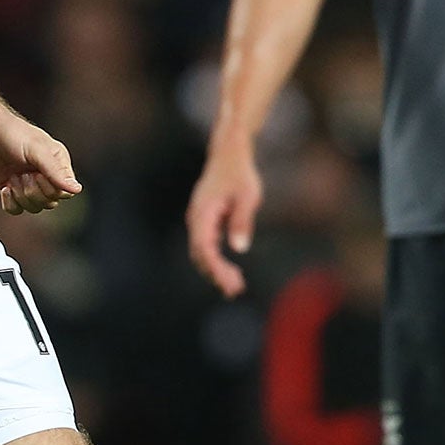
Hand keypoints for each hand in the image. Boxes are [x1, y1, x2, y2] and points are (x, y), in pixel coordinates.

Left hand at [0, 111, 80, 214]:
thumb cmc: (11, 133)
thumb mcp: (36, 151)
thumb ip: (56, 172)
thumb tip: (77, 189)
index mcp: (57, 163)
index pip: (64, 192)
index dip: (49, 189)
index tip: (36, 174)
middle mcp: (44, 174)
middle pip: (49, 202)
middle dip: (32, 191)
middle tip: (21, 173)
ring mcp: (27, 183)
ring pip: (34, 208)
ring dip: (20, 195)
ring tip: (12, 176)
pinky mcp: (10, 189)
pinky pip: (16, 210)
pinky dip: (9, 202)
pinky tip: (4, 186)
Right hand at [186, 144, 261, 298]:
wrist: (228, 155)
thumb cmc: (240, 174)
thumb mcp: (248, 195)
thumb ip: (242, 220)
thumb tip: (239, 248)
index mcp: (203, 211)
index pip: (203, 246)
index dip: (214, 267)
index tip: (229, 283)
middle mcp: (196, 219)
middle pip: (200, 254)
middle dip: (216, 274)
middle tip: (236, 289)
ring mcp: (198, 221)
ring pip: (201, 253)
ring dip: (216, 271)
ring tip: (236, 286)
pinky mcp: (204, 223)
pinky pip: (206, 248)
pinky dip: (216, 262)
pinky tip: (231, 273)